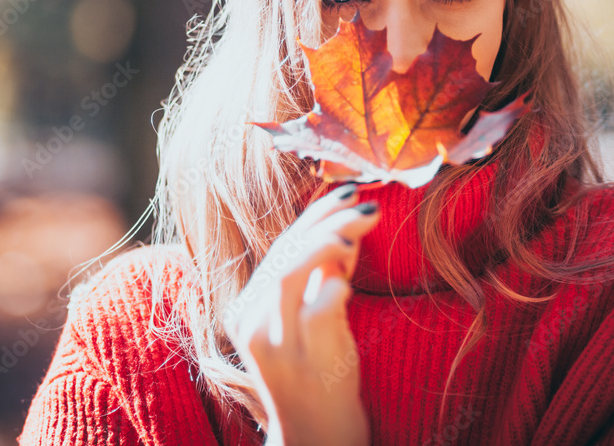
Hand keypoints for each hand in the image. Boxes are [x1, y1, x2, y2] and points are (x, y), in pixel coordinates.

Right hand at [222, 183, 378, 445]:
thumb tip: (347, 221)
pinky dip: (335, 288)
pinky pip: (317, 309)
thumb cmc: (319, 374)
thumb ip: (324, 272)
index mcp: (246, 307)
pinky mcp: (298, 360)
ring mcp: (272, 342)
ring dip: (328, 242)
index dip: (314, 214)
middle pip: (285, 253)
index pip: (280, 247)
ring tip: (361, 228)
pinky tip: (349, 285)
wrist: (316, 438)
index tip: (348, 192)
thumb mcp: (315, 316)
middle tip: (367, 205)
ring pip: (289, 272)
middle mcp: (249, 322)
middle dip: (328, 220)